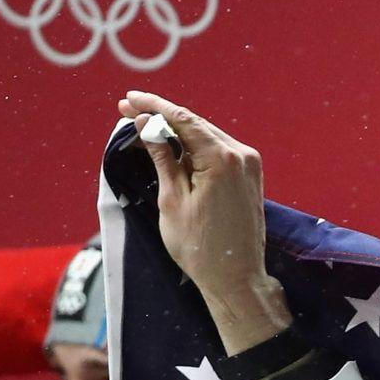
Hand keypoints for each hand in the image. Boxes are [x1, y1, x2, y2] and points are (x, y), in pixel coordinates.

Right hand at [115, 91, 293, 353]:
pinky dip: (195, 146)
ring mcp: (250, 165)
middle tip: (130, 110)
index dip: (153, 107)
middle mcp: (241, 156)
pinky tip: (173, 145)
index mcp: (222, 159)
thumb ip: (162, 157)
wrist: (237, 279)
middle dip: (162, 117)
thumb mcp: (172, 200)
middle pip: (195, 125)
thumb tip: (147, 125)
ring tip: (145, 126)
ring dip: (177, 131)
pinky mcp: (250, 177)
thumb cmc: (200, 248)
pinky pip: (218, 151)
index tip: (129, 99)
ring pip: (207, 136)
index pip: (182, 120)